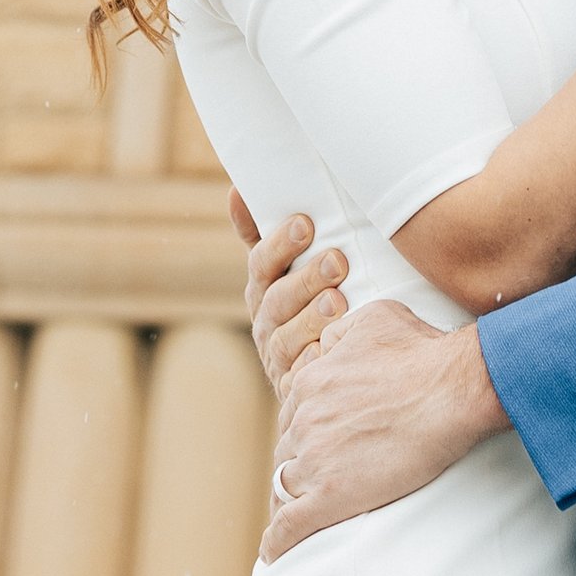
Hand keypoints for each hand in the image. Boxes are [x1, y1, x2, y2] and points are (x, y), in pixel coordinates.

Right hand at [232, 196, 350, 403]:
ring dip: (312, 319)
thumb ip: (263, 231)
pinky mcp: (296, 388)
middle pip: (279, 300)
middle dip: (306, 279)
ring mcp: (279, 358)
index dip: (281, 243)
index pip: (262, 263)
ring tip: (339, 302)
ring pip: (288, 340)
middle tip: (337, 261)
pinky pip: (302, 379)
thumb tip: (236, 188)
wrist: (322, 364)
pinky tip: (332, 351)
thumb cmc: (308, 298)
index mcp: (262, 287)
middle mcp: (265, 322)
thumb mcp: (286, 266)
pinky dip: (316, 364)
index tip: (306, 223)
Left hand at [263, 299, 505, 557]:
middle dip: (299, 460)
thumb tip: (328, 339)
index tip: (318, 438)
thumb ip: (342, 329)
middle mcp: (304, 420)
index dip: (306, 426)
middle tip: (317, 474)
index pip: (294, 412)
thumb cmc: (423, 351)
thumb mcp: (376, 318)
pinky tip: (273, 553)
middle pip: (287, 448)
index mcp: (312, 381)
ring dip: (291, 496)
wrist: (450, 391)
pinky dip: (277, 541)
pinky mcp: (330, 497)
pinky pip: (288, 526)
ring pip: (285, 484)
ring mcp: (314, 460)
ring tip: (299, 511)